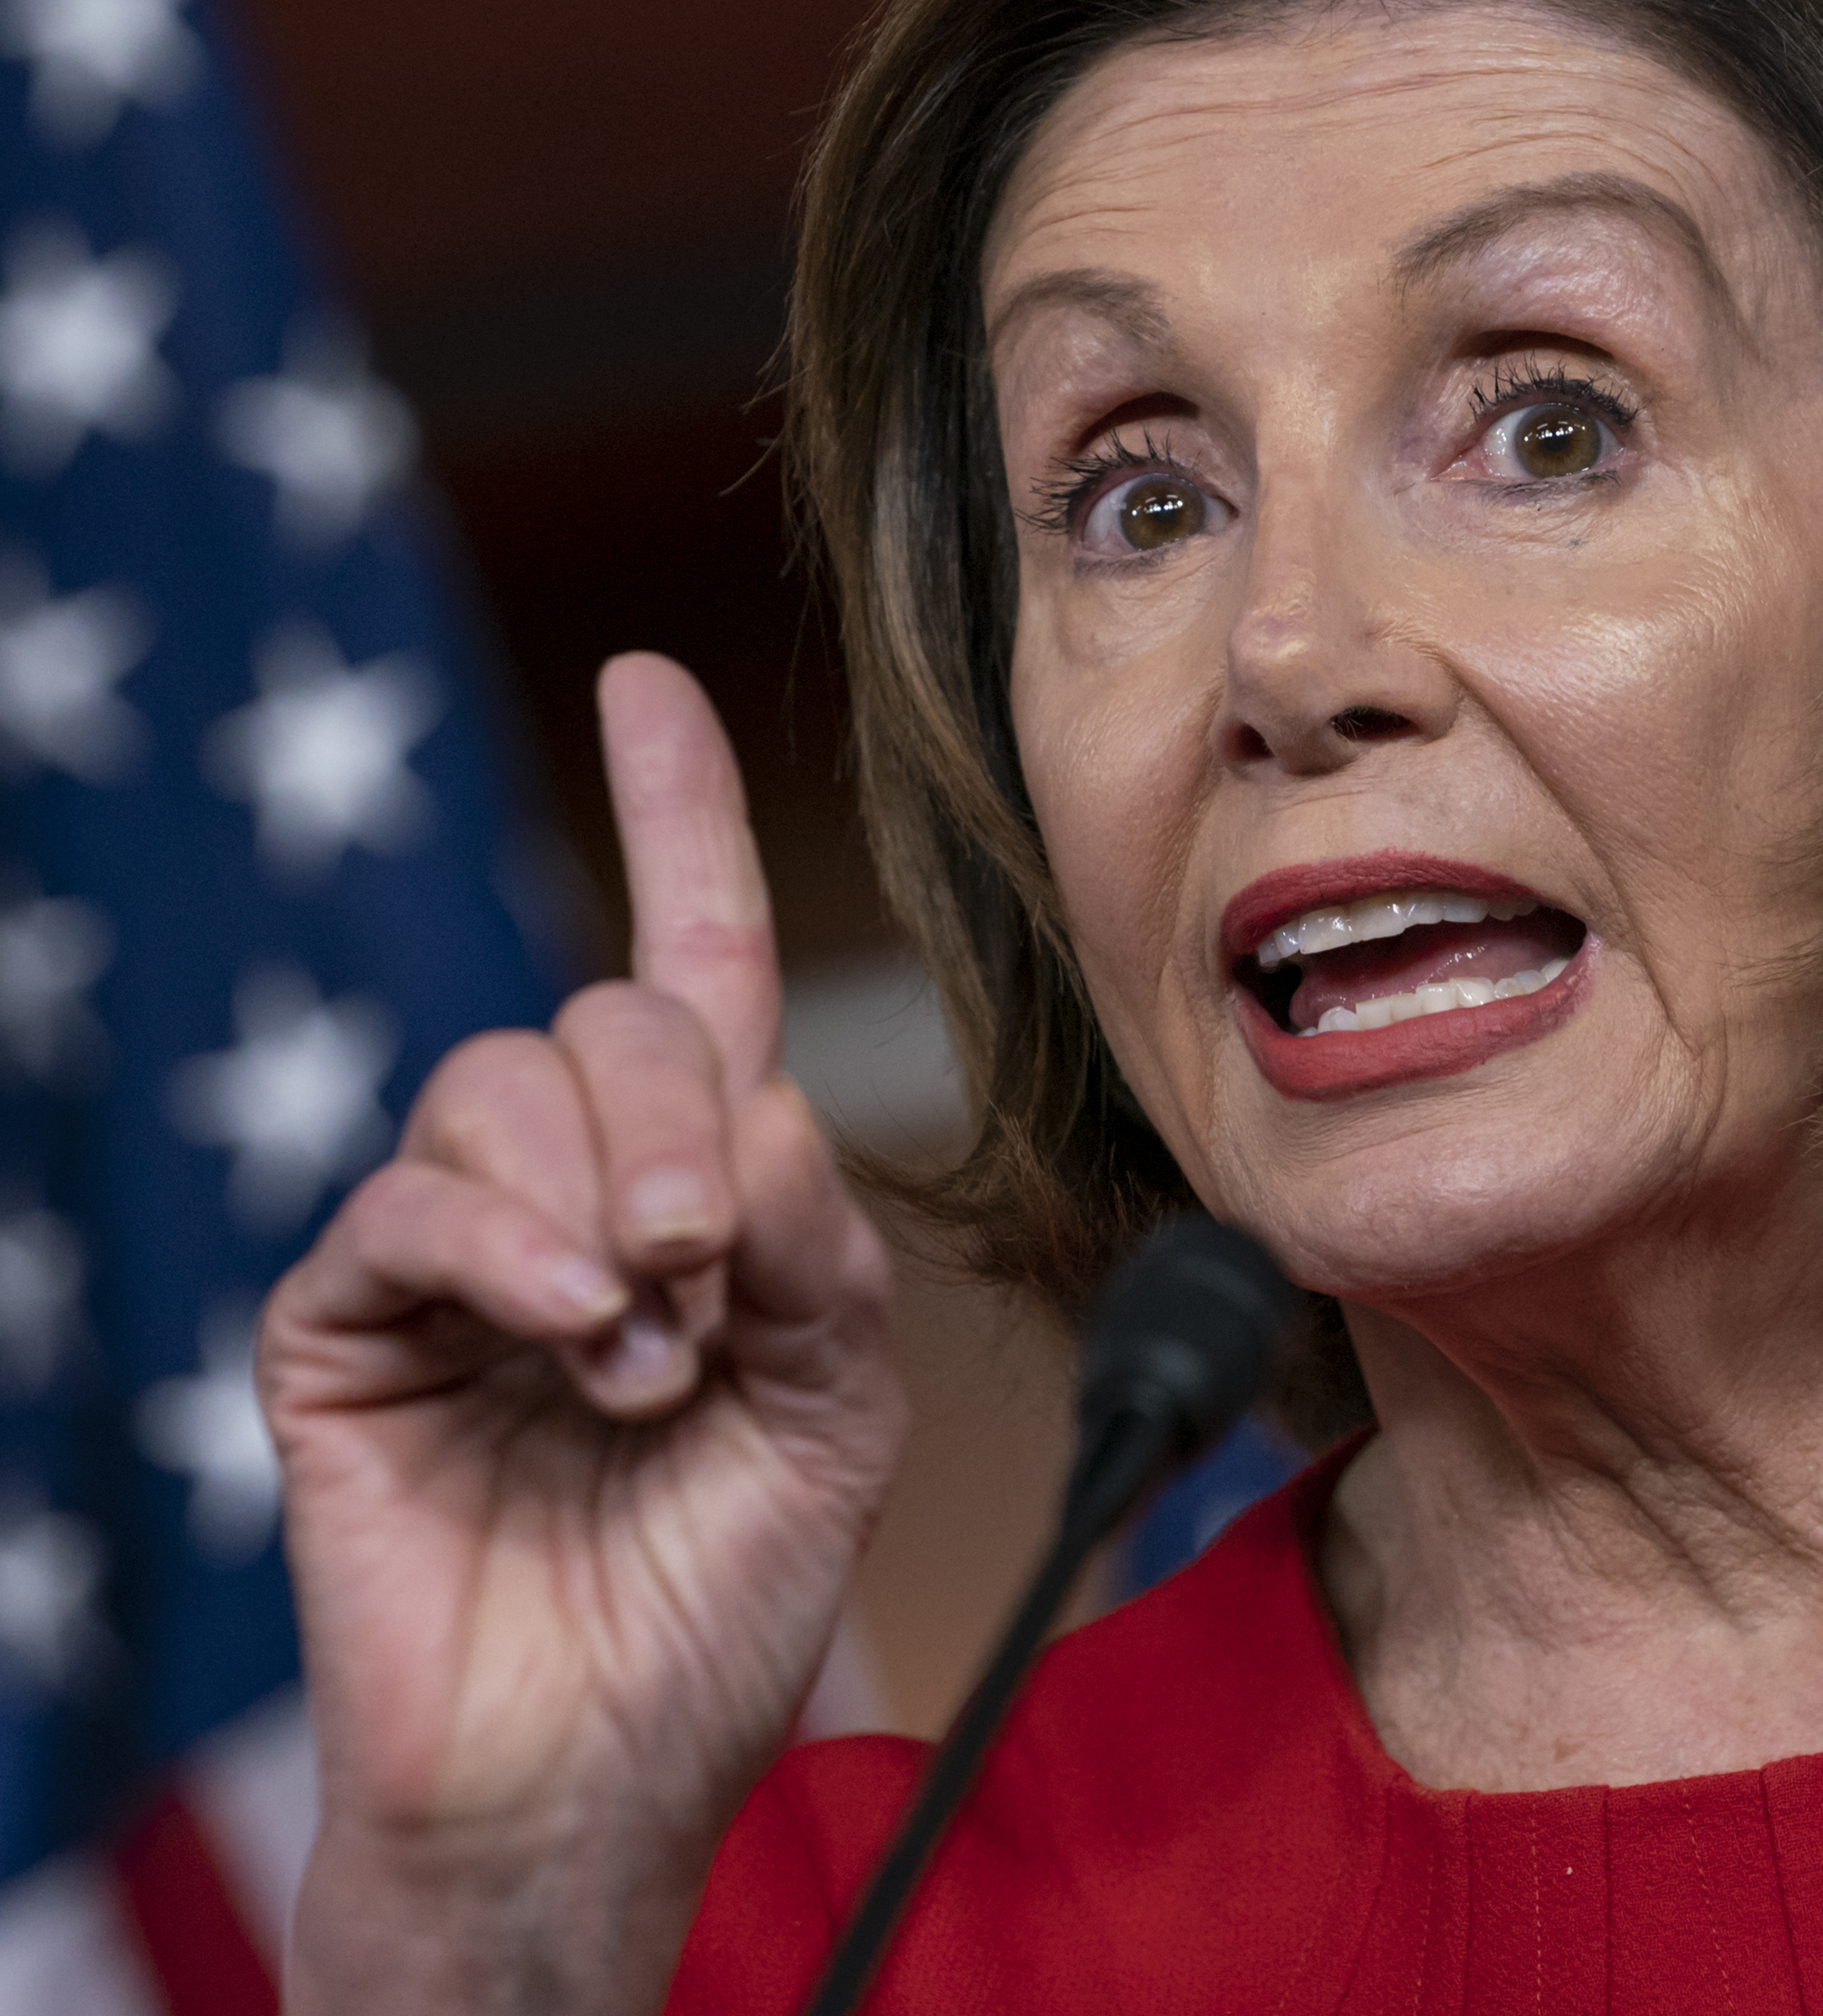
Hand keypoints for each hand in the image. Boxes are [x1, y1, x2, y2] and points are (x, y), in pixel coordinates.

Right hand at [262, 655, 908, 2015]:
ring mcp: (451, 1255)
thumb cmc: (721, 1597)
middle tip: (709, 1270)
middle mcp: (570, 1195)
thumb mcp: (838, 1411)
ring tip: (647, 1349)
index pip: (684, 964)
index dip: (673, 819)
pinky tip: (572, 1328)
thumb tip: (749, 1107)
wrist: (604, 1770)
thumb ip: (819, 1248)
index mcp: (697, 1193)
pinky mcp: (350, 1328)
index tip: (647, 687)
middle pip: (608, 1017)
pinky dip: (505, 1247)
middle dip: (678, 1121)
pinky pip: (407, 1204)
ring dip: (604, 1200)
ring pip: (502, 1087)